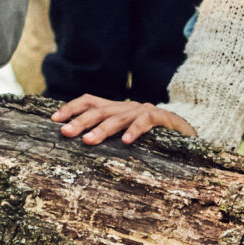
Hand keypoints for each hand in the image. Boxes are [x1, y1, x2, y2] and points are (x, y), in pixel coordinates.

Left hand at [49, 94, 195, 145]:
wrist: (189, 134)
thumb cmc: (153, 139)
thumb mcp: (126, 134)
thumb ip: (107, 134)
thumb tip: (78, 143)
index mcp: (117, 108)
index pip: (90, 101)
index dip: (71, 107)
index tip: (54, 119)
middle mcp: (128, 106)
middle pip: (99, 109)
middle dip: (80, 120)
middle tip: (65, 132)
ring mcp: (145, 110)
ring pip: (119, 117)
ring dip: (102, 129)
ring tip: (88, 141)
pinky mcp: (163, 118)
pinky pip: (146, 121)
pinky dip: (135, 130)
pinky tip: (125, 142)